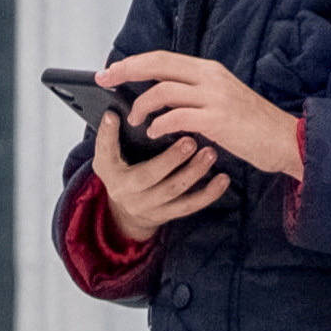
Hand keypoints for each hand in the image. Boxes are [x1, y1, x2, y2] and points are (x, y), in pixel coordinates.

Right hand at [92, 111, 226, 245]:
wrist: (126, 214)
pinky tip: (223, 179)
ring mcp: (149, 207)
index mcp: (112, 174)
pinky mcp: (167, 215)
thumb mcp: (107, 158)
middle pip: (150, 176)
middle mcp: (129, 193)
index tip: (116, 116)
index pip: (107, 152)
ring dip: (194, 172)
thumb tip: (111, 114)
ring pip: (174, 191)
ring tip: (210, 153)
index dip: (110, 136)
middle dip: (172, 159)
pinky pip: (190, 206)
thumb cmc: (120, 175)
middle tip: (190, 140)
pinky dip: (208, 194)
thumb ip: (108, 138)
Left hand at [103, 50, 304, 180]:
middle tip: (104, 81)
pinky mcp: (217, 119)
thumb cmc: (253, 126)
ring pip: (163, 91)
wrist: (287, 140)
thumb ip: (195, 95)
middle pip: (157, 64)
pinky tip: (155, 133)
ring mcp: (215, 96)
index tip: (110, 71)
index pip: (162, 57)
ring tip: (137, 121)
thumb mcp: (223, 100)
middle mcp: (210, 76)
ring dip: (142, 106)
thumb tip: (160, 99)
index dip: (133, 62)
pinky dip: (160, 125)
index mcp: (209, 70)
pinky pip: (176, 117)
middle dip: (125, 71)